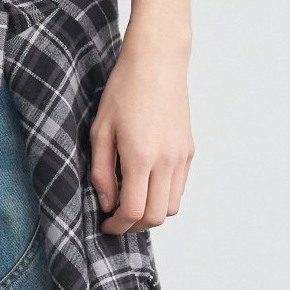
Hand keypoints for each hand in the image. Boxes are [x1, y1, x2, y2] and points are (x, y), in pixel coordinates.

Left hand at [89, 33, 193, 233]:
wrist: (157, 62)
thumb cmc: (124, 90)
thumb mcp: (100, 130)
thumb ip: (102, 172)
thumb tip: (107, 202)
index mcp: (141, 158)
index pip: (134, 212)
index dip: (117, 225)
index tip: (105, 224)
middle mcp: (166, 162)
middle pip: (155, 217)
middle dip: (134, 226)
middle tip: (116, 218)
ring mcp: (181, 157)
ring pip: (171, 207)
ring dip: (151, 212)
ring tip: (131, 201)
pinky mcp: (189, 151)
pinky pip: (179, 188)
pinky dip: (163, 196)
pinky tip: (146, 184)